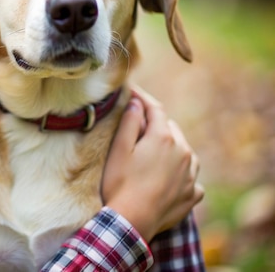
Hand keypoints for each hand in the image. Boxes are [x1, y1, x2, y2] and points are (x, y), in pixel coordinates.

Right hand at [101, 90, 203, 241]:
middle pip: (170, 128)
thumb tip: (137, 103)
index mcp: (163, 138)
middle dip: (156, 123)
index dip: (143, 98)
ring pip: (184, 150)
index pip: (155, 109)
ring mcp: (191, 174)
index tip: (131, 91)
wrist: (132, 221)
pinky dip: (180, 172)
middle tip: (138, 125)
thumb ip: (130, 122)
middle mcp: (183, 152)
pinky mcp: (192, 194)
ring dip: (171, 147)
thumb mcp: (119, 149)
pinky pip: (190, 176)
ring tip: (155, 152)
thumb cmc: (120, 183)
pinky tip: (169, 177)